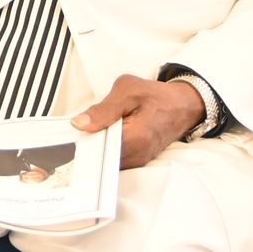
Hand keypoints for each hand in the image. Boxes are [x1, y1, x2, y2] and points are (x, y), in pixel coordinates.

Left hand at [71, 74, 205, 167]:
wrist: (182, 106)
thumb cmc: (156, 96)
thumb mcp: (128, 90)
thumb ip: (103, 108)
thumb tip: (79, 124)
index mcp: (134, 138)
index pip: (97, 149)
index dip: (81, 141)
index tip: (69, 133)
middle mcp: (136, 156)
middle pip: (100, 158)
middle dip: (86, 145)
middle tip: (78, 130)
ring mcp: (137, 161)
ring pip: (106, 161)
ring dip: (96, 147)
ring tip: (91, 131)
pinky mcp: (137, 160)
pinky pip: (114, 159)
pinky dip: (105, 149)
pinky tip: (102, 136)